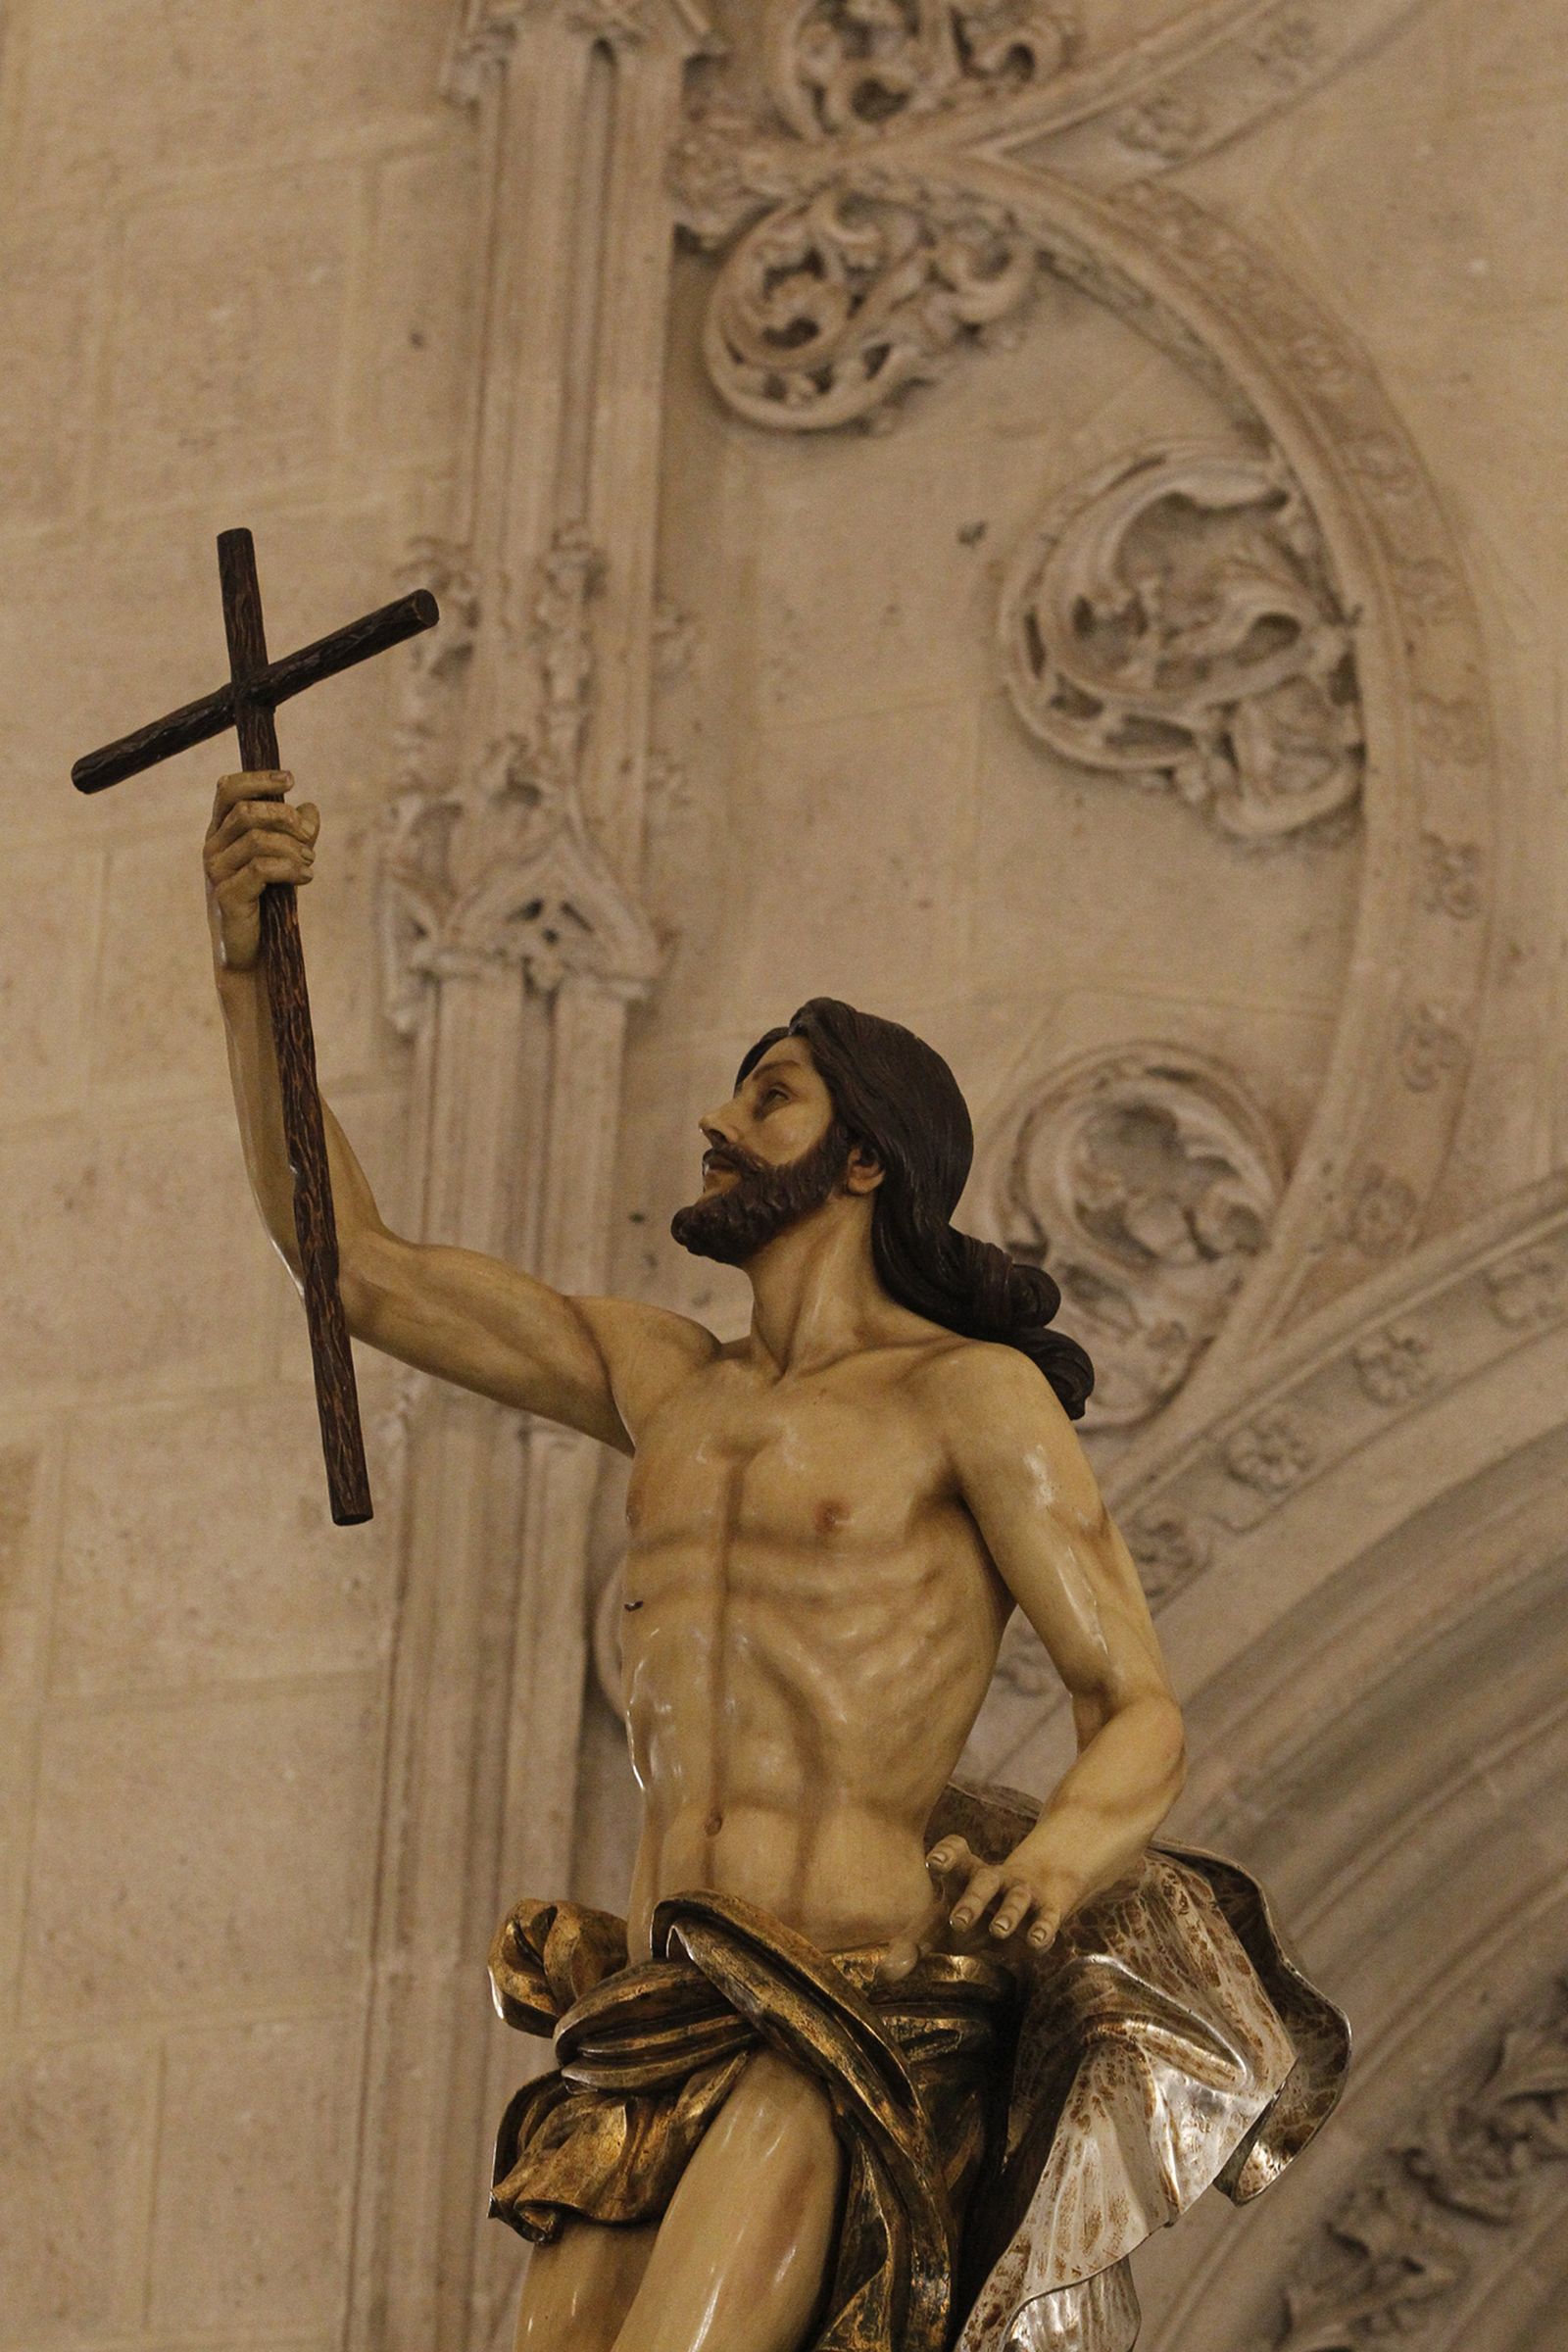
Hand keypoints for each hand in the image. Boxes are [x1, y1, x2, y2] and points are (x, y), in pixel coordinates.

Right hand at [204, 770, 319, 971]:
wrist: (254, 953)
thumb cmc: (268, 903)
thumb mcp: (285, 860)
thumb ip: (297, 834)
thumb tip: (310, 808)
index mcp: (221, 833)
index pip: (228, 790)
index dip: (257, 779)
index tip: (290, 779)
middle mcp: (212, 848)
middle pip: (247, 811)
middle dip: (285, 818)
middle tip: (309, 838)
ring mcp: (216, 873)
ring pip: (256, 839)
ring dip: (292, 847)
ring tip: (310, 863)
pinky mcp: (226, 896)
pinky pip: (261, 869)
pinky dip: (290, 869)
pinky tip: (306, 877)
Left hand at [876, 1836, 1073, 1986]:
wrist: (1032, 1897)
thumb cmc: (973, 1913)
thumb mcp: (941, 1925)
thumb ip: (912, 1945)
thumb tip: (883, 1975)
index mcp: (965, 1876)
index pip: (957, 1852)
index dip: (947, 1854)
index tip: (934, 1863)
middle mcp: (994, 1879)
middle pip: (984, 1880)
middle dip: (972, 1899)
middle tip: (957, 1922)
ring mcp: (1022, 1893)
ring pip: (1017, 1897)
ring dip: (1008, 1913)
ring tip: (998, 1931)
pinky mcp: (1046, 1911)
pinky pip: (1047, 1917)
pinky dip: (1043, 1929)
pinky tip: (1036, 1943)